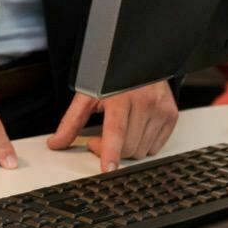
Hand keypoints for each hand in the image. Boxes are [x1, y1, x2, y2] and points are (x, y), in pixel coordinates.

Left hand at [45, 83, 179, 171]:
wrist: (141, 59)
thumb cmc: (112, 77)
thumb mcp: (89, 93)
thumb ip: (72, 121)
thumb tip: (56, 143)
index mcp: (120, 96)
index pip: (116, 130)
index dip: (110, 152)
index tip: (108, 169)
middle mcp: (144, 102)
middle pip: (128, 146)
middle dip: (109, 150)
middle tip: (98, 138)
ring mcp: (161, 109)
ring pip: (142, 150)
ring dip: (126, 149)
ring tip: (117, 131)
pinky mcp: (171, 115)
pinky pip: (156, 146)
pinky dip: (142, 144)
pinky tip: (135, 128)